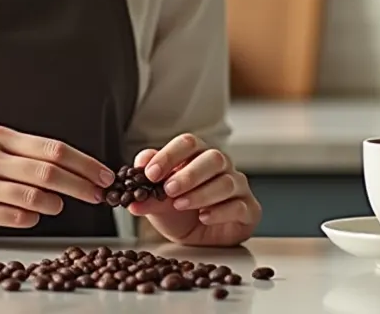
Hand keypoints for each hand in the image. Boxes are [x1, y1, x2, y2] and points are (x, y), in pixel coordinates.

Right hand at [0, 124, 114, 233]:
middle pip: (49, 171)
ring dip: (55, 204)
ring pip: (33, 196)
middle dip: (81, 185)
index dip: (85, 163)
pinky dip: (29, 219)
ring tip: (60, 206)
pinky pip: (12, 217)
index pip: (53, 148)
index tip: (105, 175)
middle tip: (99, 195)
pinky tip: (32, 217)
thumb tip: (65, 166)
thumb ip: (20, 154)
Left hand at [125, 133, 260, 245]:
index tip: (150, 172)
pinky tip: (204, 217)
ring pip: (227, 182)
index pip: (188, 143)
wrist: (198, 237)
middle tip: (169, 189)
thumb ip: (147, 192)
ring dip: (201, 193)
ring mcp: (238, 187)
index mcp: (198, 156)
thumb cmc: (179, 211)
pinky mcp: (249, 210)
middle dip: (189, 174)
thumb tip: (131, 186)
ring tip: (180, 204)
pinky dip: (220, 211)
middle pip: (213, 158)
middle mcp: (222, 167)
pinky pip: (239, 206)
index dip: (169, 155)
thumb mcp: (158, 201)